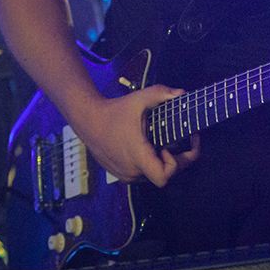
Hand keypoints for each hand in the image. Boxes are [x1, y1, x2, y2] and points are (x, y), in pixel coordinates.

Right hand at [71, 84, 200, 187]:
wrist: (88, 120)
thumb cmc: (114, 111)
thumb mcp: (139, 99)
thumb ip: (161, 94)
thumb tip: (181, 93)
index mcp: (137, 155)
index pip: (163, 177)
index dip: (174, 165)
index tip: (169, 147)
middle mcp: (131, 169)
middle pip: (161, 175)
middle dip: (173, 161)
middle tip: (175, 143)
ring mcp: (124, 173)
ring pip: (150, 176)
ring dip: (159, 163)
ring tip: (160, 144)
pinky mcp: (119, 173)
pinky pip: (139, 174)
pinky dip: (147, 164)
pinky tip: (147, 148)